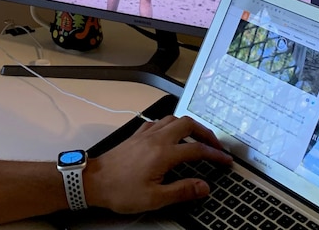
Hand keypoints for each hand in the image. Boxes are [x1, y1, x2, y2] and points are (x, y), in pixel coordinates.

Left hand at [83, 116, 231, 213]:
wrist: (93, 181)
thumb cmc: (119, 190)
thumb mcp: (154, 198)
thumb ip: (182, 190)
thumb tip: (203, 186)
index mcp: (163, 154)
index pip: (197, 150)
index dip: (215, 155)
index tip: (225, 161)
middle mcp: (155, 139)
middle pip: (187, 124)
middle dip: (205, 133)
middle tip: (215, 145)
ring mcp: (145, 135)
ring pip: (172, 119)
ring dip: (188, 126)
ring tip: (197, 138)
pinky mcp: (136, 136)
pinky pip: (157, 122)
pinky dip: (170, 125)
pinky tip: (170, 134)